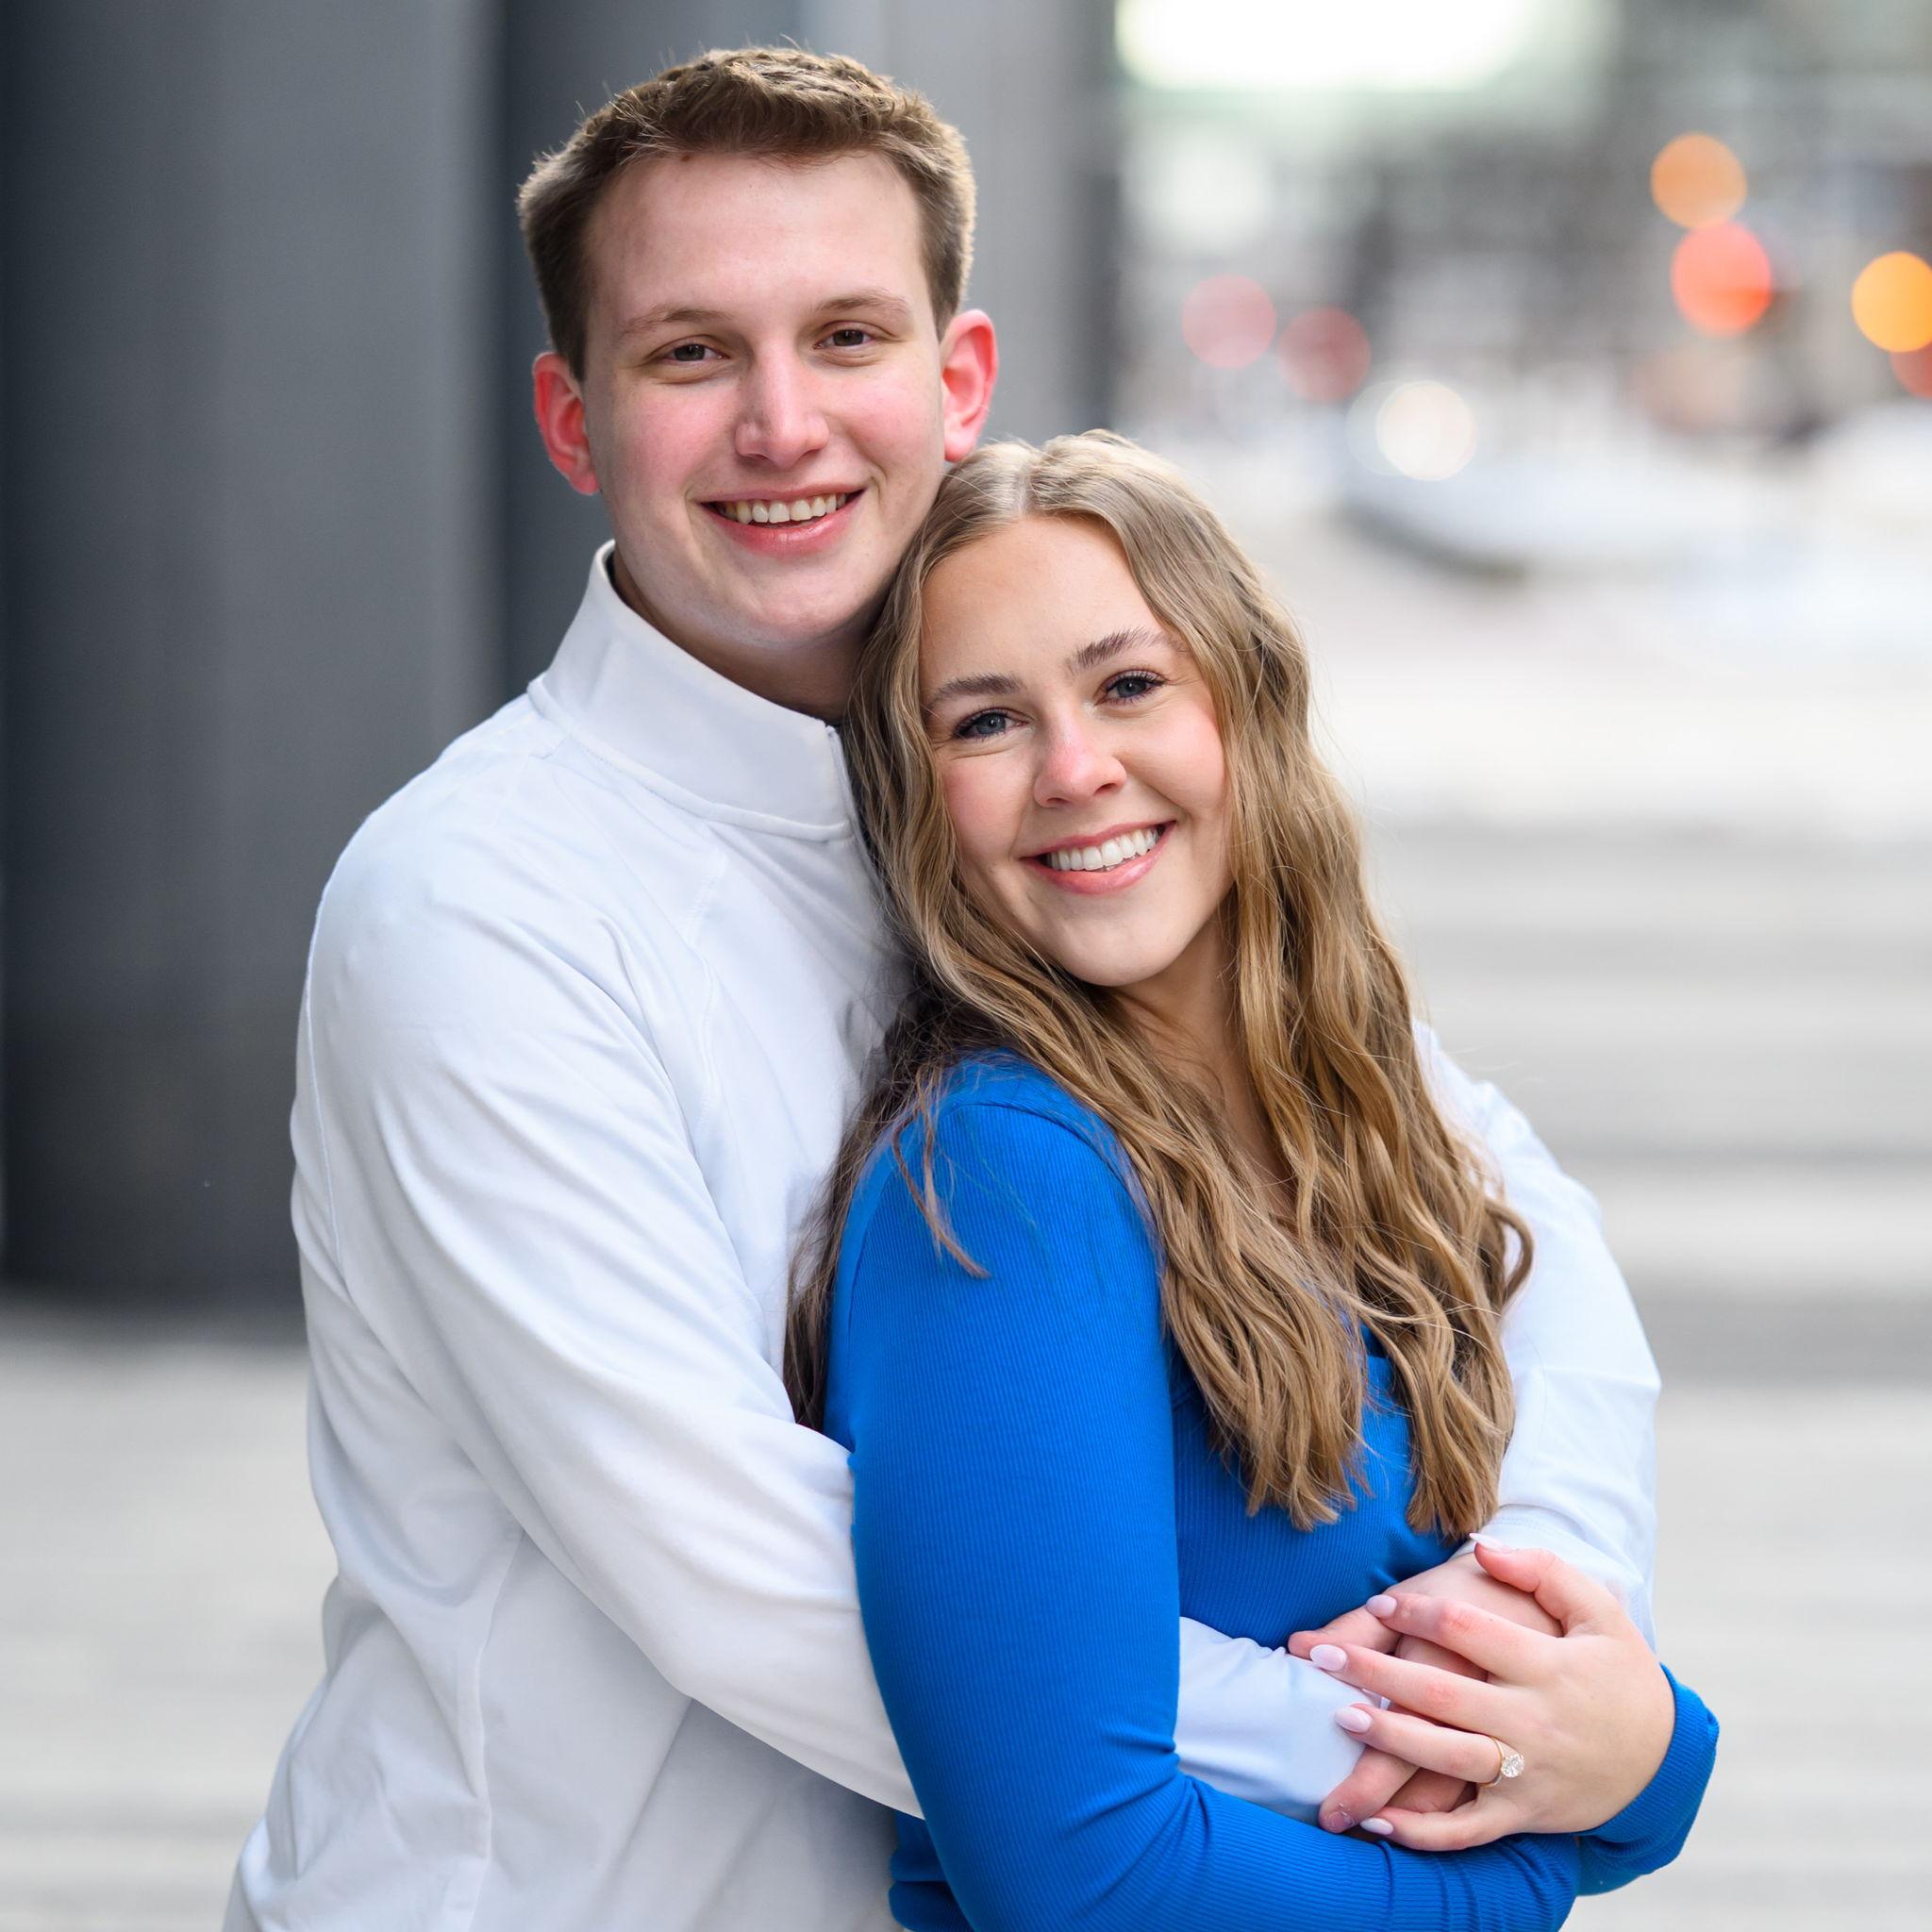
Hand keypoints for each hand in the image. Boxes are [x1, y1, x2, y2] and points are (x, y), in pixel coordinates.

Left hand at [1303, 1541, 1675, 1847]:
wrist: (1662, 1758)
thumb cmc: (1616, 1672)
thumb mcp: (1597, 1612)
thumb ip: (1544, 1571)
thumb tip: (1482, 1545)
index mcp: (1548, 1665)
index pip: (1470, 1629)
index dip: (1421, 1610)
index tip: (1381, 1599)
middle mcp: (1534, 1720)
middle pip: (1444, 1694)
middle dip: (1378, 1672)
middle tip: (1321, 1654)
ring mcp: (1527, 1772)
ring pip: (1449, 1759)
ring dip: (1391, 1740)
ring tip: (1341, 1715)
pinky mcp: (1523, 1815)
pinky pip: (1467, 1830)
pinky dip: (1421, 1832)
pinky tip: (1377, 1818)